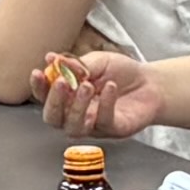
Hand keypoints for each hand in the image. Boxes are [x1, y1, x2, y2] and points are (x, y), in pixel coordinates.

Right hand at [35, 46, 166, 140]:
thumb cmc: (121, 73)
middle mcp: (75, 113)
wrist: (151, 82)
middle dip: (54, 101)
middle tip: (62, 83)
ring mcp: (93, 125)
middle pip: (53, 118)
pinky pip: (103, 121)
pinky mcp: (112, 129)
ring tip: (87, 85)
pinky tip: (110, 87)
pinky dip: (105, 103)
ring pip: (74, 127)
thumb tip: (53, 60)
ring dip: (77, 106)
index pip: (45, 96)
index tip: (38, 73)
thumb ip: (76, 64)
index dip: (39, 87)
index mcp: (68, 96)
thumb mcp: (98, 61)